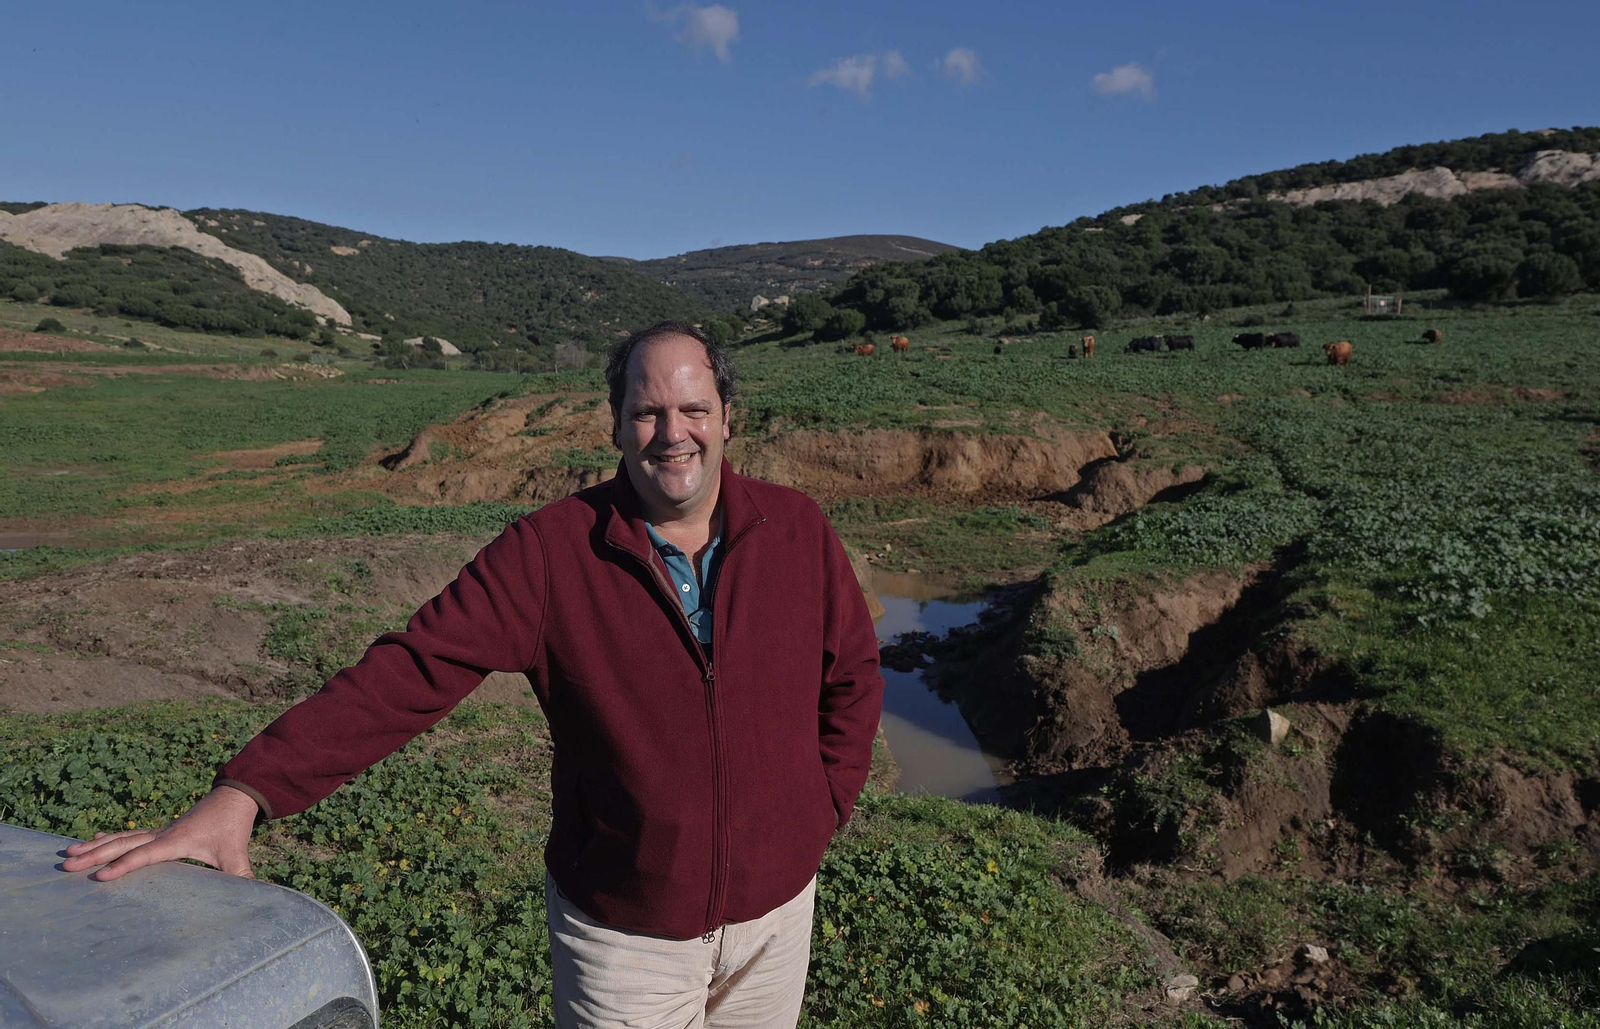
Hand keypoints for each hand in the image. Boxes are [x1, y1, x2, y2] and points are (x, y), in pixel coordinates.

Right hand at [61, 784, 259, 881]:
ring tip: (69, 853)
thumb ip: (240, 876)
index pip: (146, 855)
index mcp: (177, 841)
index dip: (124, 866)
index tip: (99, 877)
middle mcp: (163, 833)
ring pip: (122, 837)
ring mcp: (160, 830)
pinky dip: (111, 837)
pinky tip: (95, 839)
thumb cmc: (233, 826)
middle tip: (67, 864)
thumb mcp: (237, 853)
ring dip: (96, 845)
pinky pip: (130, 834)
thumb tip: (252, 897)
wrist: (235, 797)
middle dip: (95, 855)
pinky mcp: (161, 830)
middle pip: (124, 844)